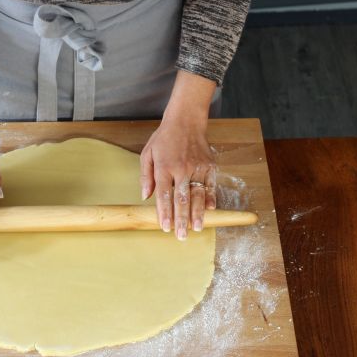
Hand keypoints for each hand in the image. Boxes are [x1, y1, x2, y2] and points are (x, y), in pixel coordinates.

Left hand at [140, 112, 216, 240]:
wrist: (186, 121)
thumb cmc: (164, 138)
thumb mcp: (147, 153)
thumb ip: (145, 176)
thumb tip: (145, 196)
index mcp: (164, 167)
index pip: (164, 194)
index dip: (165, 212)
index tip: (165, 227)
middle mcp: (182, 168)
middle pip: (181, 198)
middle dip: (181, 219)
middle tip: (181, 236)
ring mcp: (198, 167)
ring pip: (198, 194)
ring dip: (197, 213)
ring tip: (196, 228)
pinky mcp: (210, 165)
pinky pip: (211, 185)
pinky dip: (211, 198)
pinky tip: (210, 210)